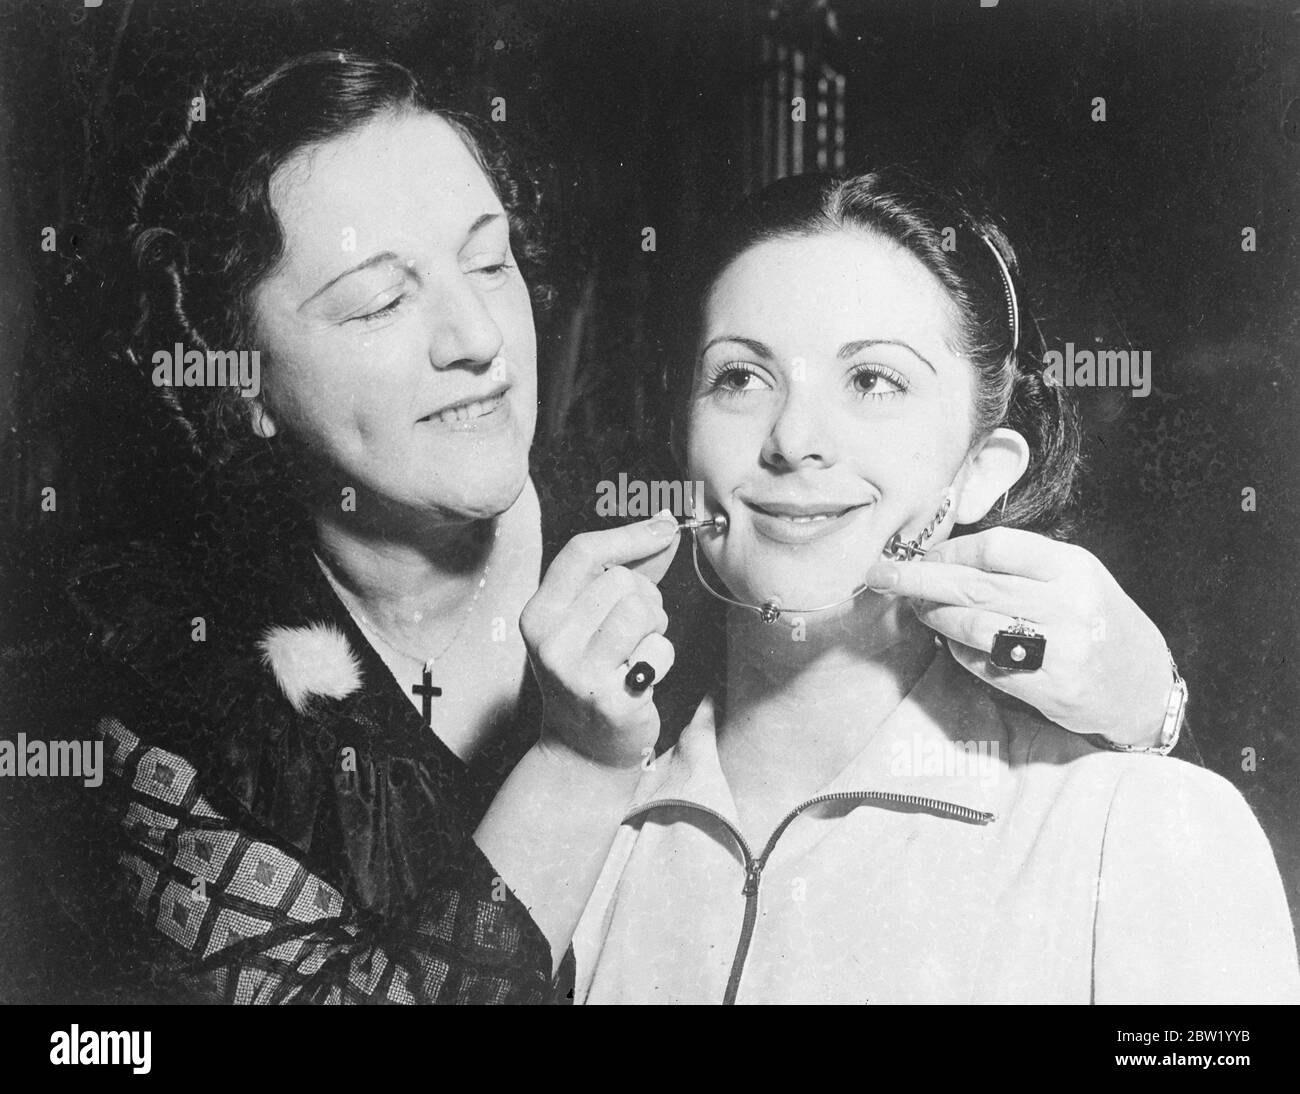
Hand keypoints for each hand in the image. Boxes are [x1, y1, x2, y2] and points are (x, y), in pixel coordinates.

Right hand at [520, 509, 681, 768]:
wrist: (583, 748)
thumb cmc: (593, 670)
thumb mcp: (591, 618)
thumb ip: (626, 567)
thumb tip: (663, 521)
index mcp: (539, 614)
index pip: (582, 552)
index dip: (629, 534)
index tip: (665, 526)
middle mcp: (551, 642)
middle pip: (620, 580)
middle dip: (644, 597)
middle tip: (634, 628)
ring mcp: (578, 674)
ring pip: (641, 610)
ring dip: (655, 627)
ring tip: (639, 649)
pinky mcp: (612, 700)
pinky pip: (659, 650)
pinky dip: (662, 658)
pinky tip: (643, 676)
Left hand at [864, 527, 1172, 747]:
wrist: (1143, 684)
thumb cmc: (1097, 620)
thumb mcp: (1074, 577)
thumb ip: (1021, 565)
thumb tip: (946, 557)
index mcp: (1071, 567)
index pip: (996, 548)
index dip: (950, 550)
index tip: (921, 553)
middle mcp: (1066, 604)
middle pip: (975, 585)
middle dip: (919, 578)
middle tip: (880, 574)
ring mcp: (1058, 648)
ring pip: (973, 625)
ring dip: (934, 615)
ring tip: (916, 607)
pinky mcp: (1048, 687)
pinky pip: (985, 663)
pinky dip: (958, 650)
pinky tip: (949, 641)